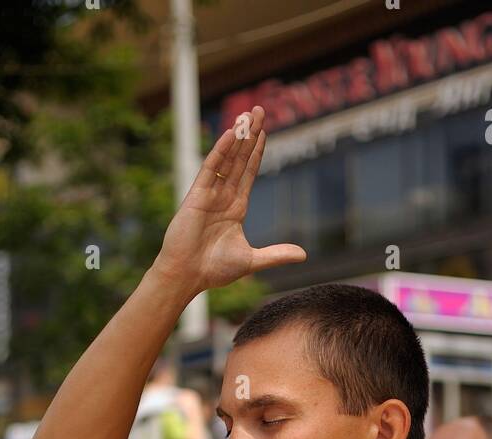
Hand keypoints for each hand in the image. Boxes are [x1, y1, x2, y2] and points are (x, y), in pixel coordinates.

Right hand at [154, 106, 306, 293]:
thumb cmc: (214, 270)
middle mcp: (223, 196)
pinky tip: (231, 133)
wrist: (188, 276)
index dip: (257, 151)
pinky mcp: (197, 194)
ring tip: (248, 114)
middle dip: (251, 134)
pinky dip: (221, 150)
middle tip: (260, 109)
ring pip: (227, 158)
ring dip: (238, 136)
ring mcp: (210, 193)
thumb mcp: (252, 261)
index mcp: (236, 208)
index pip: (249, 172)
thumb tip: (303, 255)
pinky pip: (210, 167)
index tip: (265, 131)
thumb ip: (276, 254)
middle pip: (240, 158)